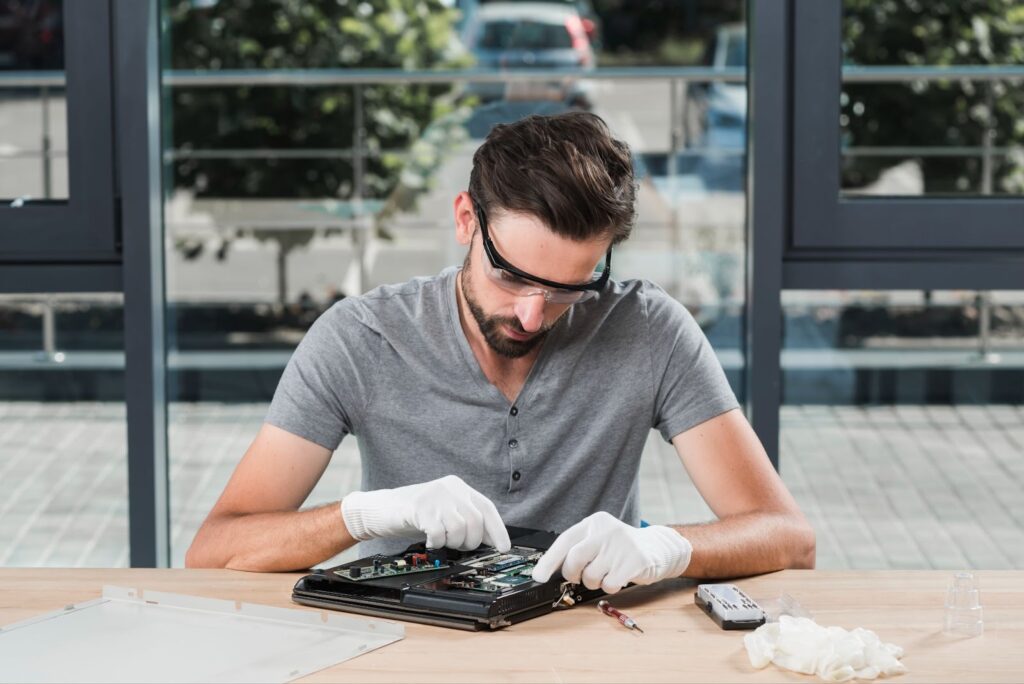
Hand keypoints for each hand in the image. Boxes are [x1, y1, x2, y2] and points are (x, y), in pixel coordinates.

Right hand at [341, 475, 510, 551]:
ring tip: (441, 540)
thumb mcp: (445, 513)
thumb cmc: (416, 514)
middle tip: (457, 545)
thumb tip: (491, 540)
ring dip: (452, 542)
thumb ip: (466, 520)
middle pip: (475, 521)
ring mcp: (435, 496)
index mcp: (459, 488)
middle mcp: (450, 488)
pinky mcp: (419, 508)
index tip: (503, 547)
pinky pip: (439, 533)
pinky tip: (429, 540)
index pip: (486, 508)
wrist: (382, 509)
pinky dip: (436, 542)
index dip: (497, 529)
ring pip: (460, 528)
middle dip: (470, 541)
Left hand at [531, 511, 691, 593]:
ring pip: (591, 576)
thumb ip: (579, 549)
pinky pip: (609, 584)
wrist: (656, 547)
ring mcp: (621, 544)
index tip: (538, 576)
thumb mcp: (599, 539)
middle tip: (581, 575)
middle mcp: (606, 530)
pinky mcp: (634, 560)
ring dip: (594, 582)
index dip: (548, 561)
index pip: (565, 541)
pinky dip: (610, 586)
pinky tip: (618, 577)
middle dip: (573, 574)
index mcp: (593, 522)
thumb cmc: (620, 547)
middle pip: (575, 559)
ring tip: (606, 573)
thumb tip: (551, 571)